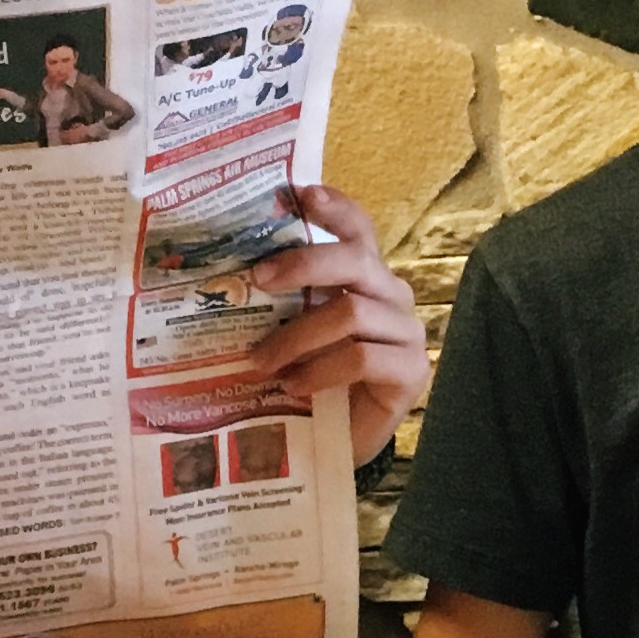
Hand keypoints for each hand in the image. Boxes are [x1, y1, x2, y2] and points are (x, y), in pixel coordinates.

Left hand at [250, 184, 429, 463]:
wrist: (338, 443)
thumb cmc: (312, 380)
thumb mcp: (293, 332)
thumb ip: (280, 303)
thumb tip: (226, 278)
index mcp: (365, 277)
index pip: (359, 229)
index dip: (334, 208)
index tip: (301, 194)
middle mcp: (392, 295)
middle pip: (354, 261)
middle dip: (303, 264)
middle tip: (256, 280)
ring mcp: (407, 333)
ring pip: (350, 313)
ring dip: (296, 337)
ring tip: (260, 361)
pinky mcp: (411, 371)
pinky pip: (362, 358)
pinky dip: (320, 370)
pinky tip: (294, 385)